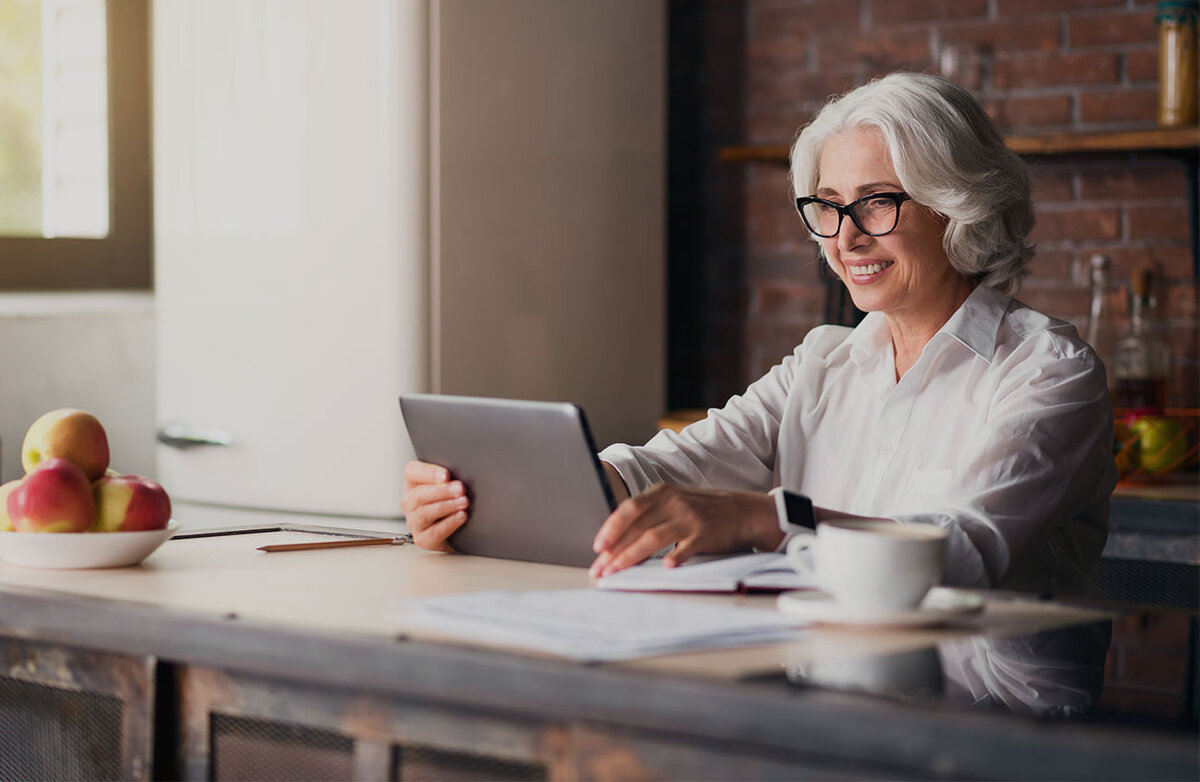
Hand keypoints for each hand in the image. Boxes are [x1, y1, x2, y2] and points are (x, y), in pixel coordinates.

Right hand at [401, 461, 468, 551]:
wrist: (457, 533)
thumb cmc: (452, 502)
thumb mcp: (450, 485)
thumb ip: (450, 477)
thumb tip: (465, 470)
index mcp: (414, 483)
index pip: (412, 472)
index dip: (428, 473)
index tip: (446, 474)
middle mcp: (410, 502)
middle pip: (419, 495)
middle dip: (442, 491)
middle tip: (460, 488)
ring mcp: (414, 522)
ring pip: (425, 513)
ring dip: (446, 506)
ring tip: (464, 502)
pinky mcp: (423, 539)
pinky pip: (434, 532)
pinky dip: (449, 523)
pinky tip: (461, 516)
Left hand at [588, 484, 780, 577]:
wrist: (744, 512)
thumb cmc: (704, 511)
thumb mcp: (675, 504)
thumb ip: (650, 516)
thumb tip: (617, 541)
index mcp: (662, 493)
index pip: (629, 510)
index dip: (610, 529)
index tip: (597, 548)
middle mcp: (673, 502)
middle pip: (636, 527)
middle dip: (614, 551)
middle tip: (600, 570)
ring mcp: (690, 518)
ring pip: (653, 538)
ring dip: (631, 557)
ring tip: (617, 572)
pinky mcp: (706, 534)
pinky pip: (687, 547)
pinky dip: (675, 557)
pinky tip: (665, 567)